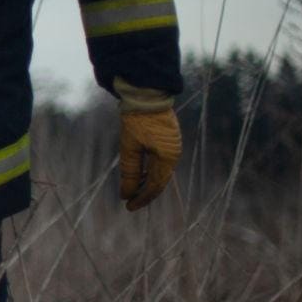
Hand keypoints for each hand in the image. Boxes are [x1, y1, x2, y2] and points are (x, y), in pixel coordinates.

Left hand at [115, 80, 180, 211]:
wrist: (147, 94)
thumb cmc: (136, 120)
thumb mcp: (129, 148)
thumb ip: (130, 172)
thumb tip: (126, 194)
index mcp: (168, 157)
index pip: (156, 186)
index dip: (142, 198)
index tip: (128, 207)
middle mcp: (174, 154)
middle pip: (160, 181)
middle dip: (145, 193)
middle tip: (130, 203)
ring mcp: (173, 146)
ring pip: (161, 172)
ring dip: (147, 182)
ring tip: (133, 191)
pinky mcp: (169, 140)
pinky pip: (161, 162)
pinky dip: (150, 170)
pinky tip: (140, 174)